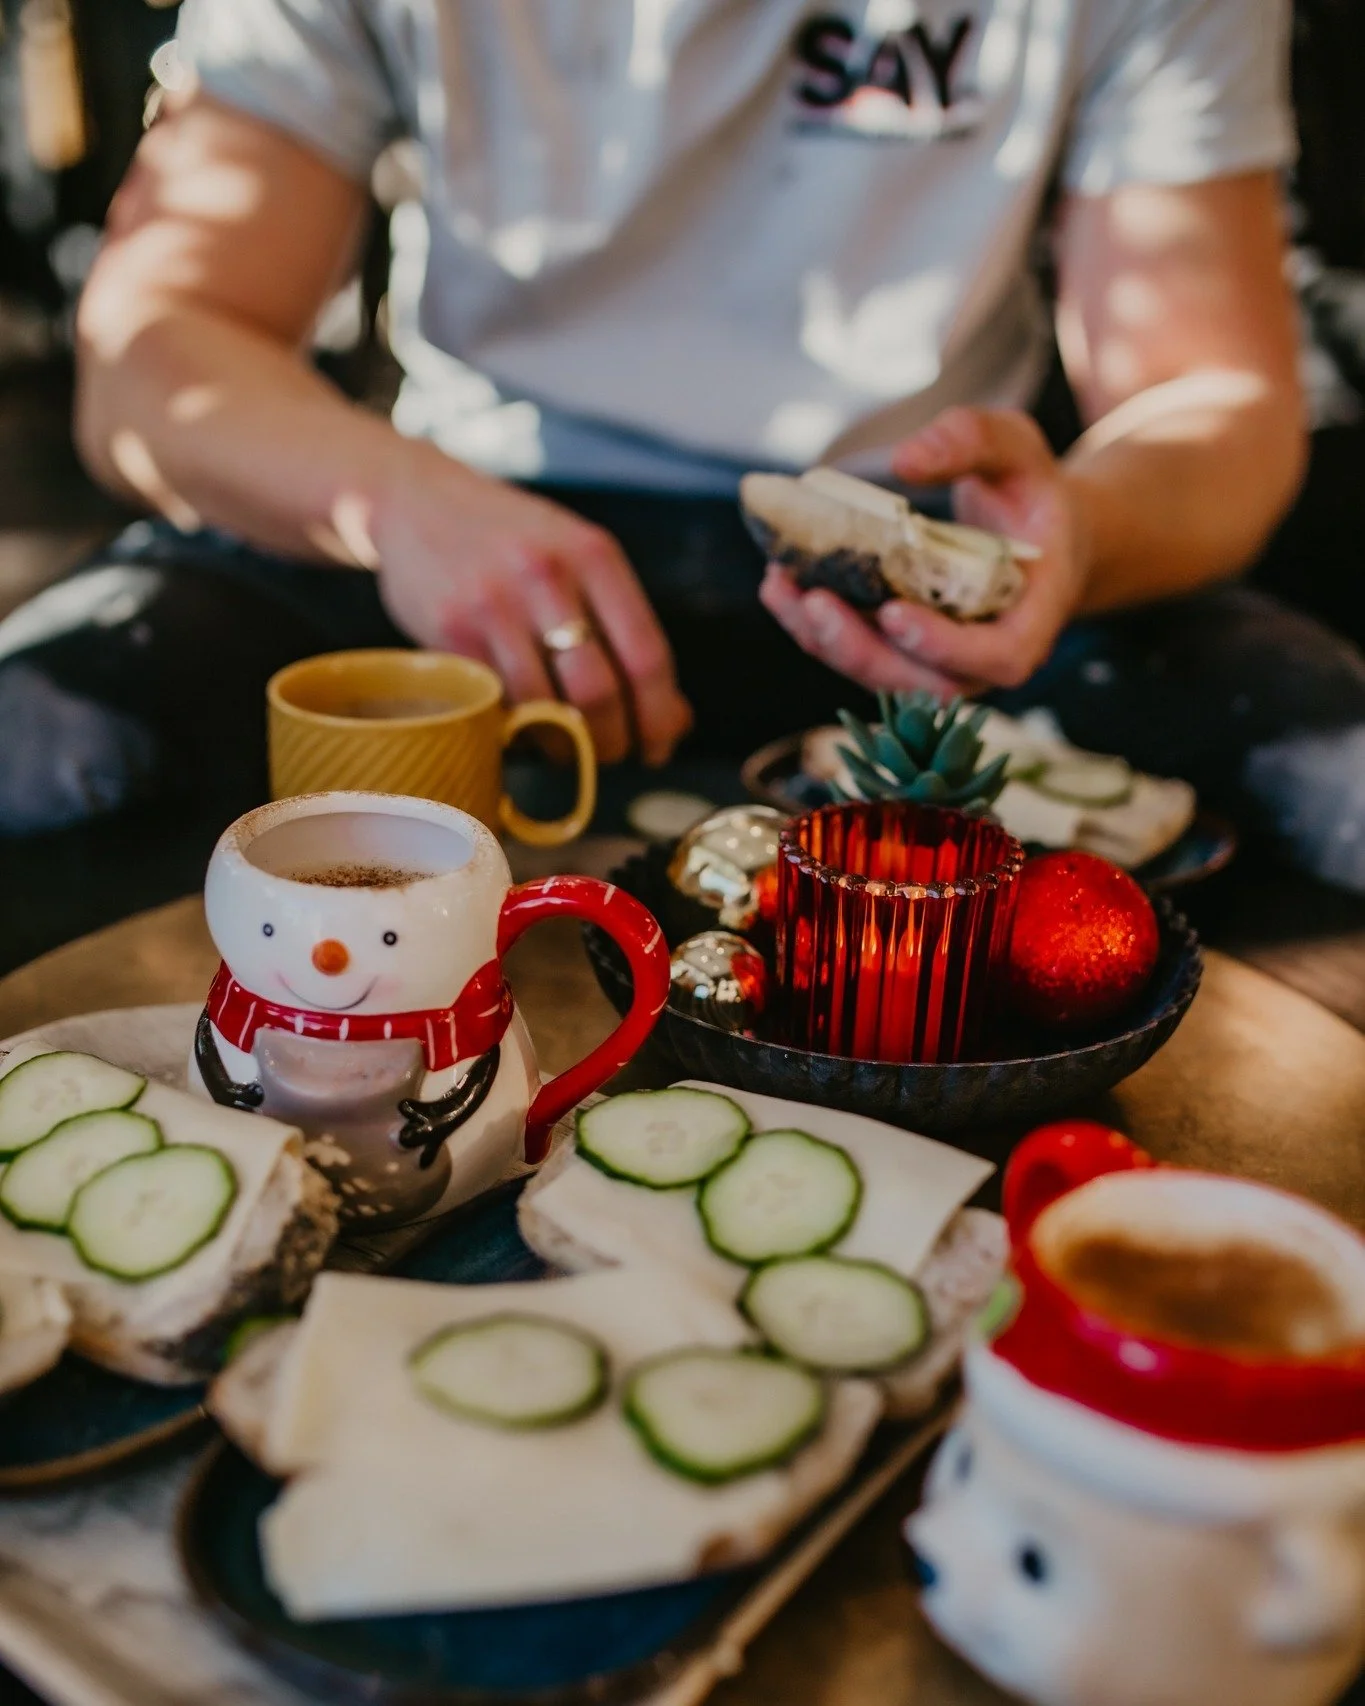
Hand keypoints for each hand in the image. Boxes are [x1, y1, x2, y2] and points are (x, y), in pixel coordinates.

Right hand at [370, 442, 692, 764]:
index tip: (659, 747)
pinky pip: (497, 703)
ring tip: (568, 748)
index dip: (659, 717)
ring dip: (564, 747)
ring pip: (545, 708)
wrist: (417, 500)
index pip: (646, 656)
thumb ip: (625, 631)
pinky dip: (518, 730)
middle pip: (599, 692)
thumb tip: (675, 720)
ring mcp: (493, 603)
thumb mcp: (578, 562)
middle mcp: (546, 575)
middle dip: (613, 742)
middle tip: (612, 755)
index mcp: (594, 555)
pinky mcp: (449, 631)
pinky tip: (525, 727)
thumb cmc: (514, 542)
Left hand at [759, 408, 1091, 697]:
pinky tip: (780, 584)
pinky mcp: (903, 653)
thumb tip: (905, 459)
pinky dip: (816, 627)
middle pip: (923, 682)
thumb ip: (972, 441)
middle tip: (815, 602)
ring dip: (825, 640)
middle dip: (861, 650)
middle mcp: (984, 656)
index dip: (946, 646)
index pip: (1000, 657)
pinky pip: (858, 652)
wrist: (1034, 532)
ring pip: (879, 675)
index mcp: (1032, 618)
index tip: (895, 613)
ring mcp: (940, 662)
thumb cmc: (1030, 493)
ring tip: (781, 589)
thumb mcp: (1018, 450)